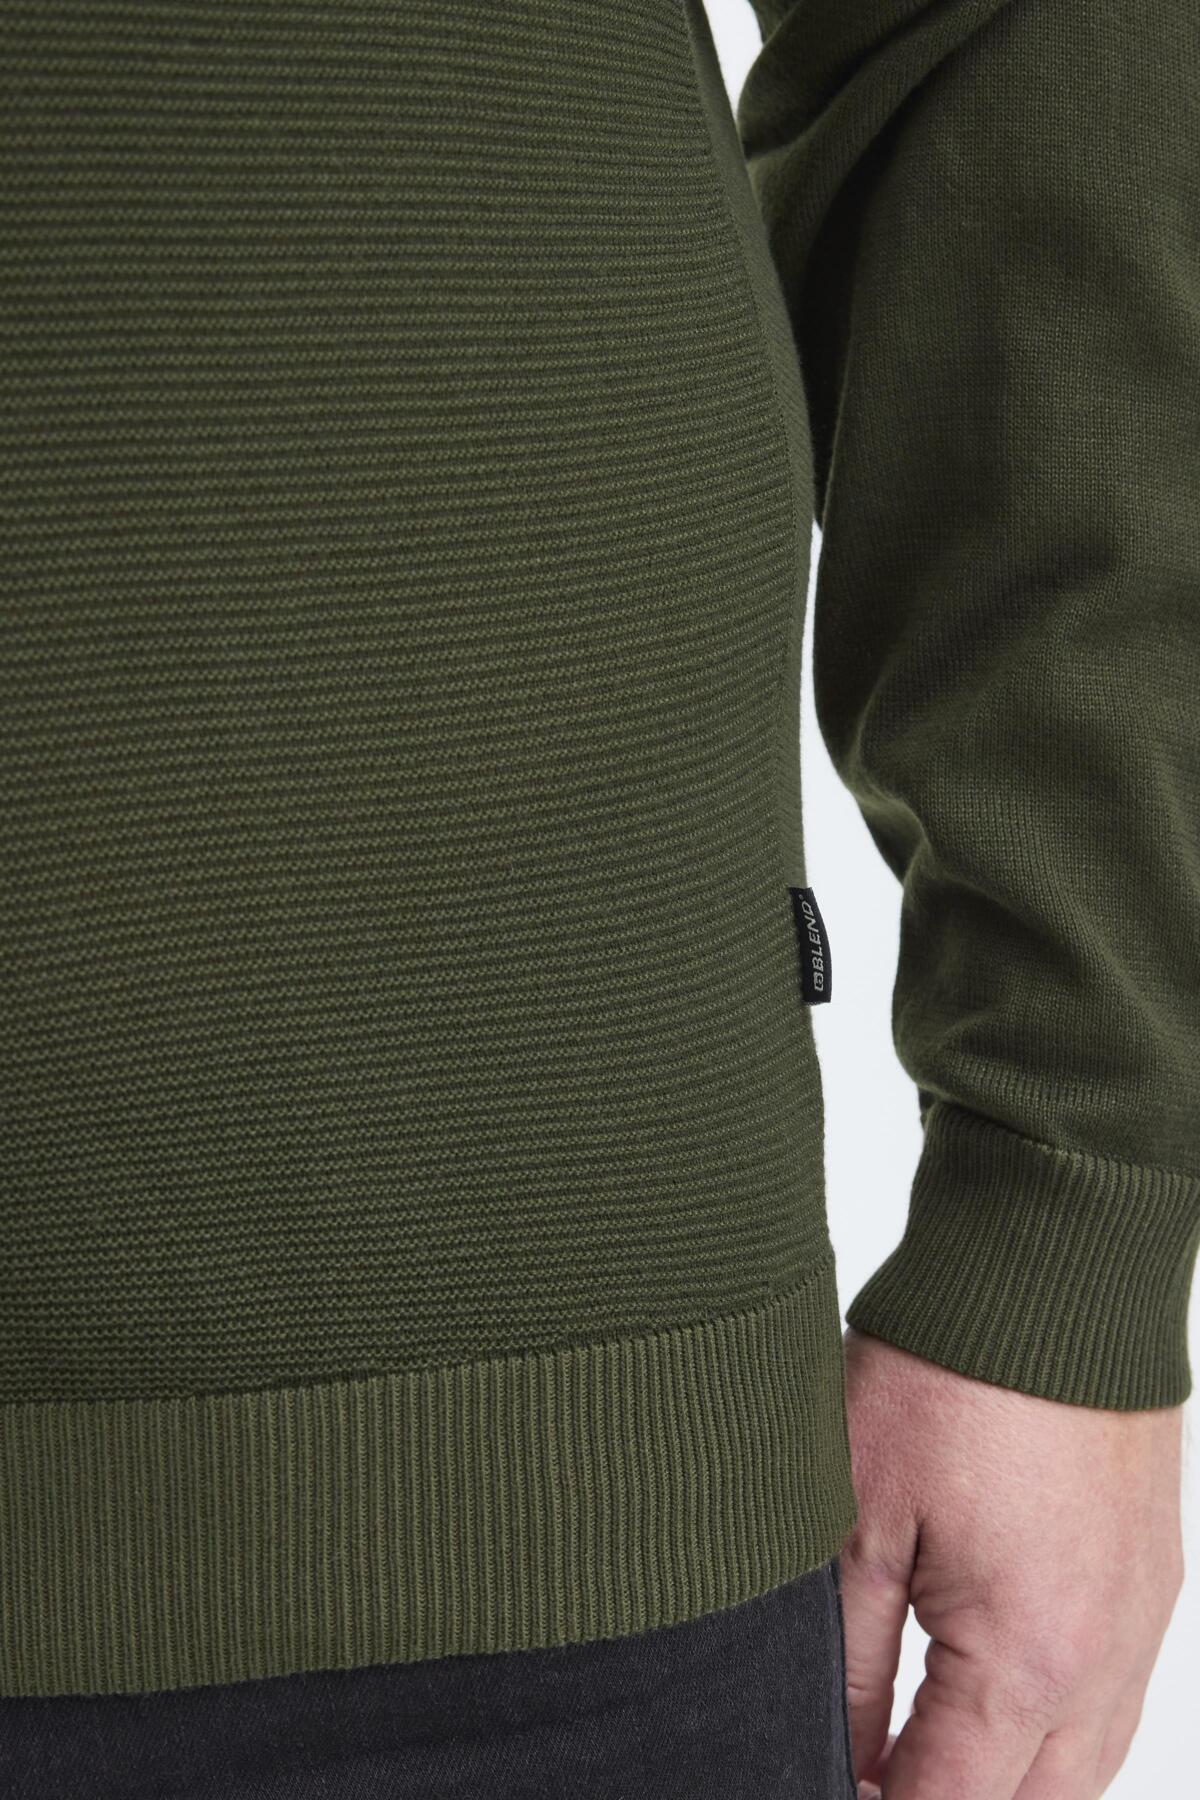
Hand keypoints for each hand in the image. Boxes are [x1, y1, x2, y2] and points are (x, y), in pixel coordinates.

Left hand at [839, 1326, 1184, 1798]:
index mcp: (1030, 1659)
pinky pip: (1111, 1698)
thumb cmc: (948, 1378)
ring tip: (917, 1749)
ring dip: (1005, 1778)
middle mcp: (1106, 1658)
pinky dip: (1053, 1726)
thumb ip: (847, 1662)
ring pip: (1083, 1766)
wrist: (1053, 1266)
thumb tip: (833, 1756)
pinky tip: (988, 1695)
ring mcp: (1142, 1617)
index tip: (818, 1785)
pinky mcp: (1151, 1574)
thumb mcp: (859, 1519)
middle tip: (865, 1773)